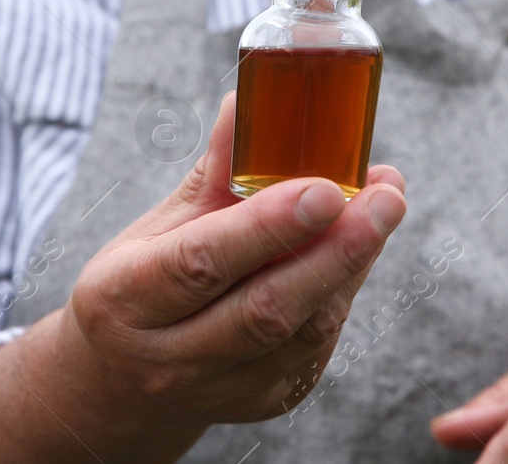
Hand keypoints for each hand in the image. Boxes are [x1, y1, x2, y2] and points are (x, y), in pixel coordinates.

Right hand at [59, 90, 406, 427]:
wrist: (120, 380)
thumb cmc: (142, 280)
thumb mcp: (158, 225)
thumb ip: (212, 172)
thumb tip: (248, 102)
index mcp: (127, 298)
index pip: (201, 262)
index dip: (267, 227)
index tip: (326, 188)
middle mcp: (167, 356)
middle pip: (266, 309)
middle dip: (337, 250)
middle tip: (387, 196)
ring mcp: (216, 390)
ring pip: (302, 333)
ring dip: (352, 267)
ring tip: (382, 209)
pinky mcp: (260, 405)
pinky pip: (315, 351)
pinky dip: (343, 295)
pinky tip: (358, 250)